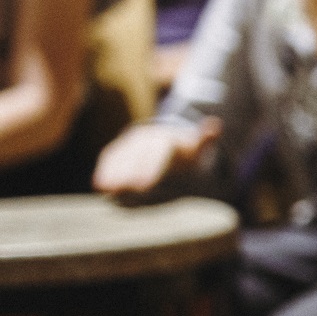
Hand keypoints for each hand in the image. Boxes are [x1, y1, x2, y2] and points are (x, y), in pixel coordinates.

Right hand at [93, 117, 221, 195]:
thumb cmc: (189, 154)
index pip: (158, 154)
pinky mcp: (120, 148)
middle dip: (127, 173)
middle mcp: (147, 138)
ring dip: (112, 173)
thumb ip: (205, 140)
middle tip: (119, 190)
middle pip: (136, 156)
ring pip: (120, 156)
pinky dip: (106, 171)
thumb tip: (215, 125)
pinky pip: (111, 157)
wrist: (174, 142)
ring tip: (105, 190)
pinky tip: (100, 186)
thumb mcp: (201, 148)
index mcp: (168, 139)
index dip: (150, 170)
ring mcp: (131, 142)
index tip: (144, 187)